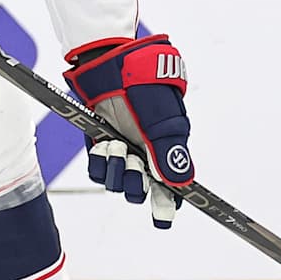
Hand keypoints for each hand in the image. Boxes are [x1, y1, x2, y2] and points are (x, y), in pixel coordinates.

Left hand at [64, 35, 194, 229]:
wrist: (109, 61)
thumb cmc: (142, 83)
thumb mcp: (160, 118)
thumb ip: (169, 152)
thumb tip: (181, 185)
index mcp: (169, 146)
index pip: (174, 185)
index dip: (169, 202)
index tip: (162, 219)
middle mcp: (146, 152)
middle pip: (143, 190)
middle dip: (136, 183)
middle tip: (134, 162)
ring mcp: (123, 148)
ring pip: (118, 183)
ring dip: (116, 169)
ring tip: (116, 145)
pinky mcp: (101, 143)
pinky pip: (99, 170)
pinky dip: (100, 162)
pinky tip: (103, 144)